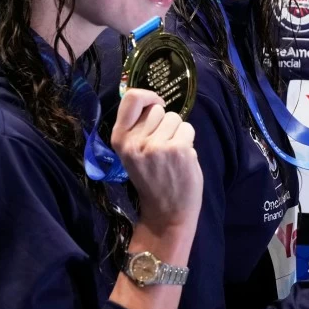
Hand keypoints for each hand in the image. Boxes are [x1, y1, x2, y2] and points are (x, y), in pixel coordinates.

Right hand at [111, 89, 202, 233]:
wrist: (166, 213)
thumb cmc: (152, 179)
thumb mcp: (133, 153)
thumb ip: (138, 128)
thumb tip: (153, 101)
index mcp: (120, 140)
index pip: (131, 98)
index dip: (147, 96)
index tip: (156, 104)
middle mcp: (136, 141)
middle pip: (158, 110)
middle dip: (164, 123)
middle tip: (162, 147)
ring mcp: (157, 145)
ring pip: (175, 118)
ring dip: (178, 133)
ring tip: (172, 154)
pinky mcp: (178, 149)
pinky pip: (188, 129)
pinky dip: (189, 141)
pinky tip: (182, 160)